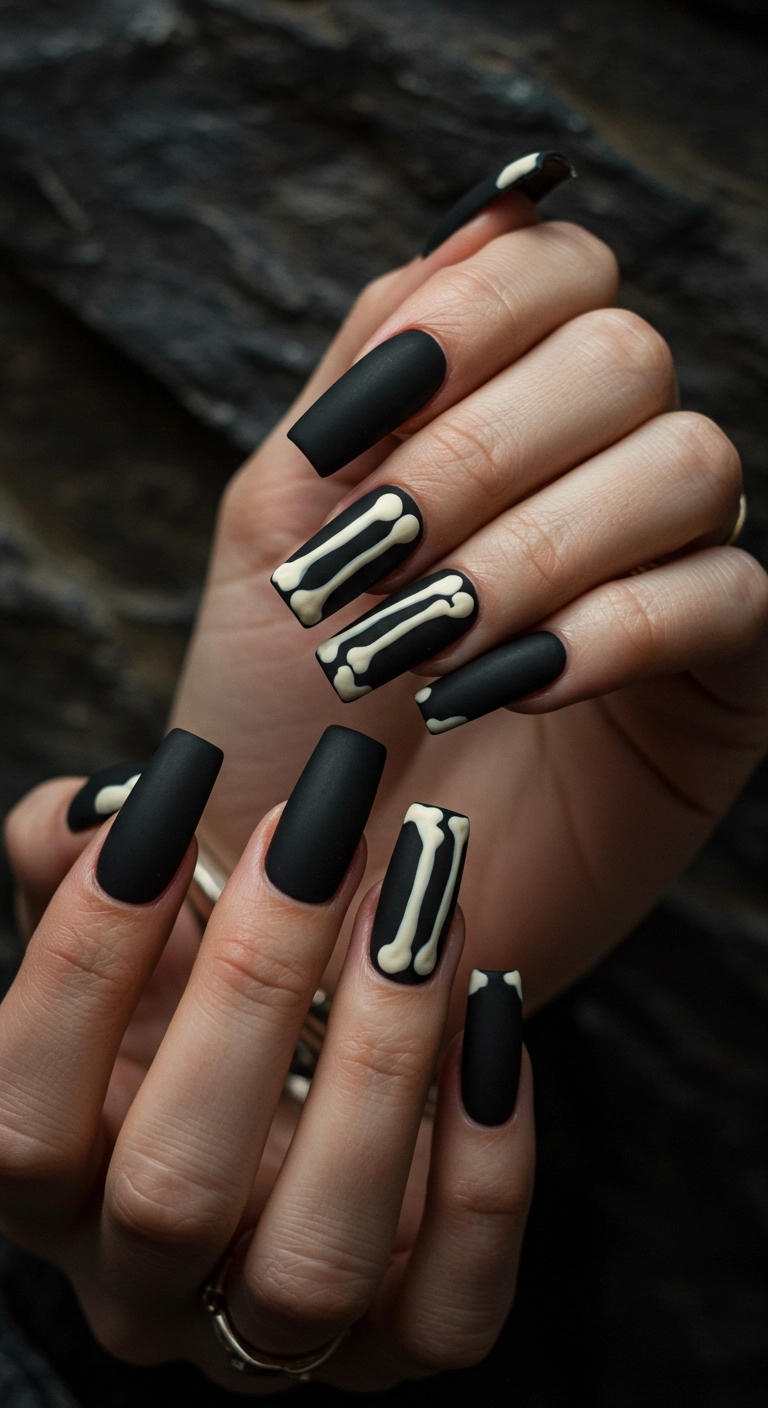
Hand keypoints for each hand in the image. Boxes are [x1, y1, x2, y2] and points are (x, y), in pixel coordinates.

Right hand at [1, 735, 533, 1391]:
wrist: (363, 963)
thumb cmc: (236, 911)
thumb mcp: (140, 885)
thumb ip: (74, 850)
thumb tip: (91, 823)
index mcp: (60, 1168)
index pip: (23, 1113)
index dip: (84, 959)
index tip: (173, 803)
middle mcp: (151, 1269)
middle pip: (168, 1192)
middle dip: (254, 992)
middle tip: (325, 844)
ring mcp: (280, 1312)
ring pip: (313, 1262)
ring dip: (381, 1073)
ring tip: (422, 921)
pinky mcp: (411, 1328)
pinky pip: (449, 1313)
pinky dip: (487, 1172)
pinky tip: (492, 1017)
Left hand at [171, 187, 767, 1016]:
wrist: (304, 865)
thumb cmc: (277, 697)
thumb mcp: (284, 511)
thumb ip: (373, 363)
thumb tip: (486, 216)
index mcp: (501, 409)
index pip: (553, 272)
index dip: (462, 326)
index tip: (350, 434)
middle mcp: (599, 467)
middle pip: (623, 357)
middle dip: (480, 458)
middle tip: (377, 564)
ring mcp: (671, 567)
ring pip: (688, 466)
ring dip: (538, 547)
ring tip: (427, 642)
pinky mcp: (719, 681)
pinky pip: (724, 600)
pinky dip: (608, 631)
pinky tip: (507, 686)